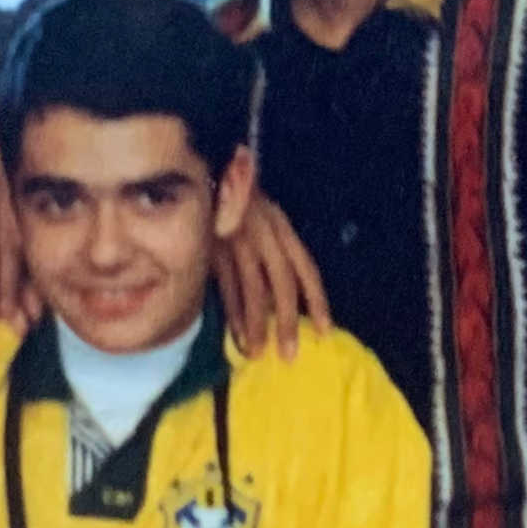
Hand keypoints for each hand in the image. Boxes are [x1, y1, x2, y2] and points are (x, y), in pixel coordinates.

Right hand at [216, 195, 332, 357]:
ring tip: (257, 352)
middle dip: (288, 321)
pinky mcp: (213, 248)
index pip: (306, 269)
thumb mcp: (264, 219)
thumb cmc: (237, 202)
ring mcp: (238, 242)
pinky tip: (236, 334)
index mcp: (282, 229)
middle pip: (282, 283)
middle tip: (290, 354)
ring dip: (256, 324)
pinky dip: (232, 312)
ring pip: (253, 289)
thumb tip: (279, 297)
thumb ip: (274, 251)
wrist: (201, 173)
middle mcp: (265, 236)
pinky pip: (226, 286)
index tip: (325, 331)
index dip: (317, 301)